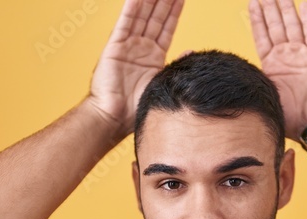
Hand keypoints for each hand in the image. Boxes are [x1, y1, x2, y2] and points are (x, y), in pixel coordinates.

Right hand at [87, 0, 183, 138]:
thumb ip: (175, 65)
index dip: (174, 11)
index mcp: (152, 57)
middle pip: (155, 17)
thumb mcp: (161, 82)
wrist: (115, 118)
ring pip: (142, 16)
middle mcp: (140, 48)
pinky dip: (131, 8)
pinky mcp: (115, 47)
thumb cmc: (135, 108)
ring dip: (150, 0)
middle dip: (165, 1)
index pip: (166, 28)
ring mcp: (127, 46)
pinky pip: (125, 23)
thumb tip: (191, 51)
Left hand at [248, 0, 306, 139]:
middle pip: (275, 26)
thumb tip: (234, 82)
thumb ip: (255, 84)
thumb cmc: (291, 117)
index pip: (262, 36)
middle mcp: (286, 57)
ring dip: (286, 8)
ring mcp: (302, 55)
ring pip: (292, 25)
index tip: (253, 4)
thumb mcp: (265, 97)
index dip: (257, 20)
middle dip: (270, 9)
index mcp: (272, 66)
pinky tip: (303, 5)